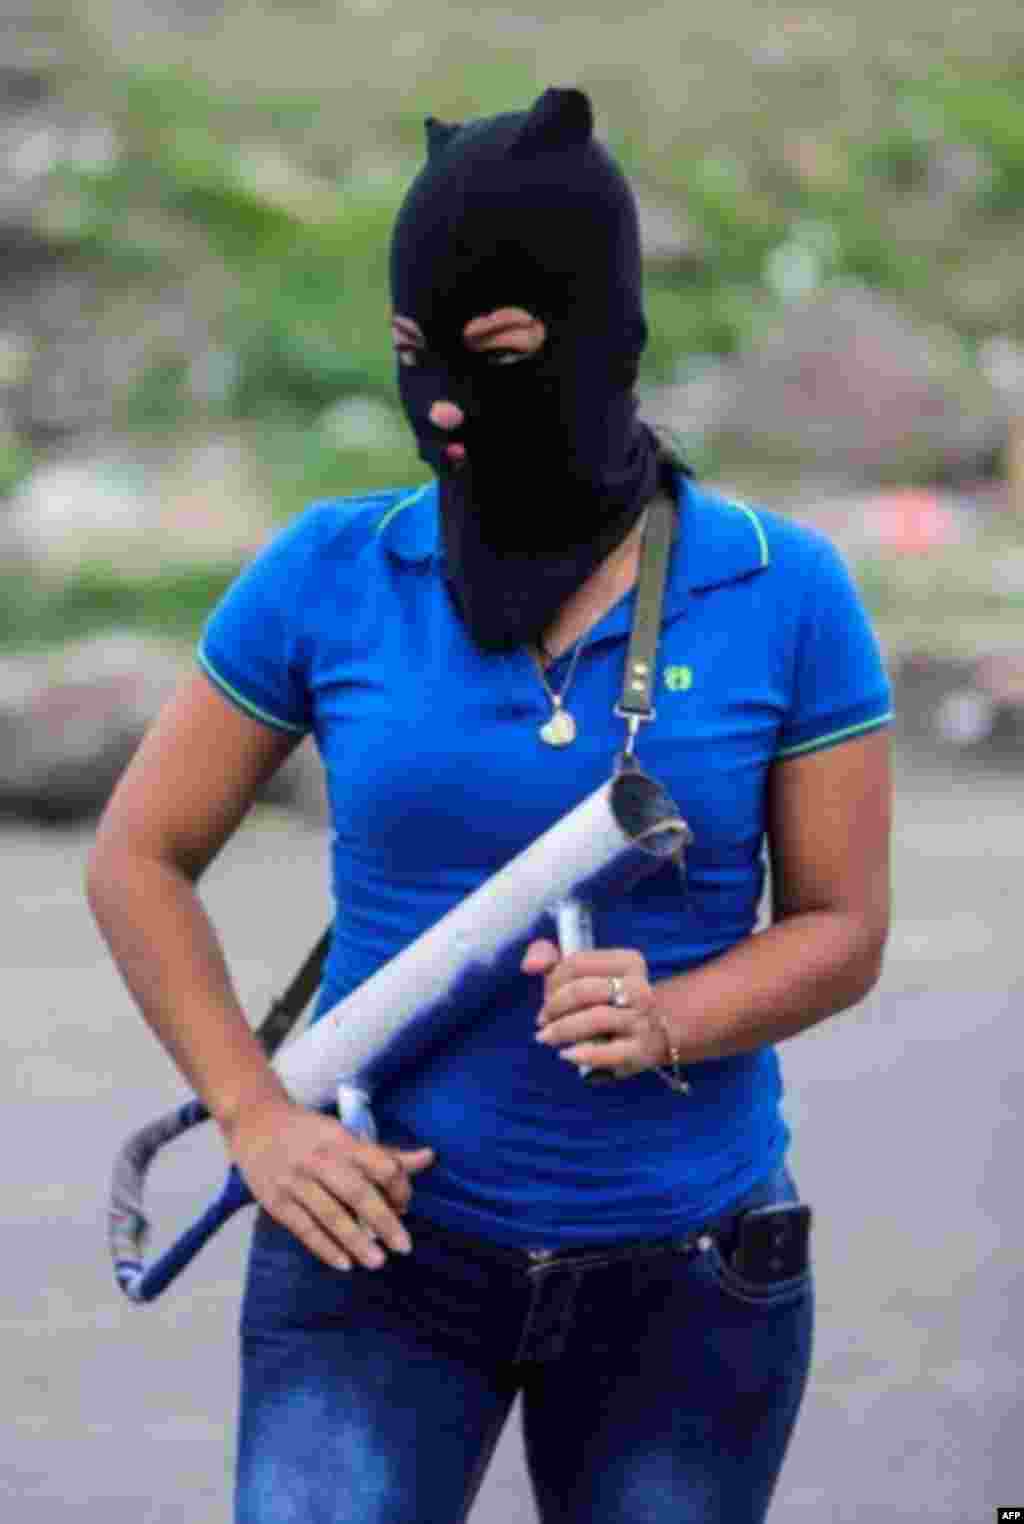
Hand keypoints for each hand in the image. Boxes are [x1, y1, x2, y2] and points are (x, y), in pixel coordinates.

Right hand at [224, 1096, 435, 1270]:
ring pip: (330, 1215)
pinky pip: (303, 1228)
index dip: (398, 1187)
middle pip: (357, 1192)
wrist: (255, 1121)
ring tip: (377, 1262)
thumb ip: (384, 1153)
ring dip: (355, 1241)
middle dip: (383, 1221)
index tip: (406, 1205)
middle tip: (404, 1246)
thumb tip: (429, 1157)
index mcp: (341, 1140)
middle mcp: (319, 1159)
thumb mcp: (345, 1135)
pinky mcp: (275, 1200)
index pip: (379, 1163)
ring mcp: (295, 1180)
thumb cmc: (309, 1132)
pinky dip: (324, 1247)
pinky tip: (344, 1263)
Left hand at [521, 939, 668, 1078]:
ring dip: (561, 1029)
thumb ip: (548, 958)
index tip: (548, 993)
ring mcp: (642, 1020)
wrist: (647, 1035)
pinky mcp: (640, 1051)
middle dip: (554, 1005)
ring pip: (595, 1018)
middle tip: (543, 1018)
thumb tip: (530, 965)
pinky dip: (582, 1054)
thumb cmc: (604, 1000)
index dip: (552, 979)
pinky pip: (608, 1052)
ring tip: (546, 1036)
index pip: (577, 963)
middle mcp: (640, 989)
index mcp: (629, 962)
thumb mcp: (581, 974)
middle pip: (583, 990)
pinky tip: (566, 1054)